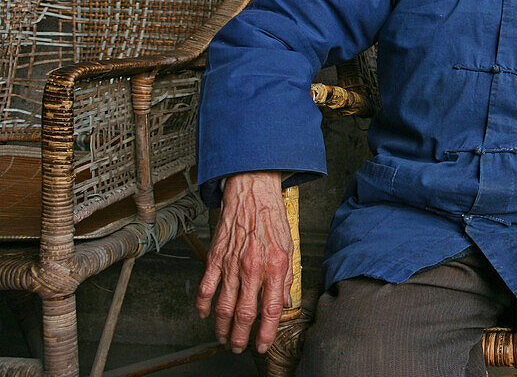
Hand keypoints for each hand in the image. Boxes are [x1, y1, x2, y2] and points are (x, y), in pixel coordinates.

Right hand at [196, 171, 292, 353]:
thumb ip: (286, 277)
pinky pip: (206, 288)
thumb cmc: (271, 218)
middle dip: (240, 337)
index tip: (262, 345)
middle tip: (239, 347)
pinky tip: (205, 315)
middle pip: (243, 314)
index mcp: (275, 266)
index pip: (270, 309)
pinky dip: (204, 305)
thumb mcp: (289, 247)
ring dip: (221, 328)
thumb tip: (283, 302)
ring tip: (223, 338)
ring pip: (223, 307)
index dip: (266, 333)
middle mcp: (253, 267)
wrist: (252, 192)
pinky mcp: (215, 258)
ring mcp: (232, 264)